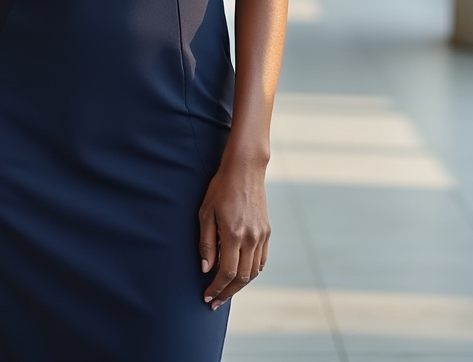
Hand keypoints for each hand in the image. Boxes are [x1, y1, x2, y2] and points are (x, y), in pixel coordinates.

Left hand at [198, 156, 270, 309]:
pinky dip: (251, 272)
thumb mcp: (206, 212)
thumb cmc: (220, 188)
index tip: (207, 297)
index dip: (216, 289)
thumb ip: (206, 242)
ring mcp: (261, 235)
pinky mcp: (267, 231)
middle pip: (241, 278)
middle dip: (227, 293)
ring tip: (225, 290)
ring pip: (253, 272)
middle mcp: (250, 238)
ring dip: (239, 285)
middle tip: (214, 301)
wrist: (245, 170)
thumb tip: (206, 269)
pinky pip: (261, 260)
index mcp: (233, 234)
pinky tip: (240, 274)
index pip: (226, 272)